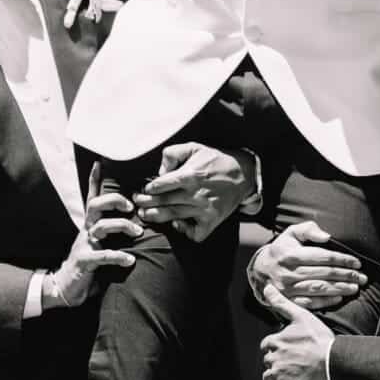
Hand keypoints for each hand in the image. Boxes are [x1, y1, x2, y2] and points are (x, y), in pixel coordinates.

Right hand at [45, 161, 139, 307]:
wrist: (65, 289)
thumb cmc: (88, 264)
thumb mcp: (100, 245)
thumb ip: (112, 234)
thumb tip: (137, 225)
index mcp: (90, 225)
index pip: (92, 198)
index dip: (94, 180)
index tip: (99, 163)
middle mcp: (86, 230)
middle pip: (96, 205)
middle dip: (115, 200)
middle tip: (131, 205)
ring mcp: (84, 245)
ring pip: (102, 226)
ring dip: (123, 225)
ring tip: (138, 232)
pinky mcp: (84, 261)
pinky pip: (103, 255)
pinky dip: (118, 256)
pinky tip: (130, 259)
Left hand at [132, 142, 256, 241]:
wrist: (243, 173)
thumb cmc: (215, 160)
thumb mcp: (194, 147)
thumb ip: (173, 153)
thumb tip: (160, 171)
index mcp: (190, 174)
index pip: (162, 185)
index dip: (149, 188)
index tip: (143, 189)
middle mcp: (196, 193)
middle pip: (164, 201)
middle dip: (146, 203)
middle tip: (137, 203)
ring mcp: (204, 209)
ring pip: (174, 216)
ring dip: (156, 216)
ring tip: (145, 215)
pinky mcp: (212, 220)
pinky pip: (195, 232)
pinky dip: (185, 231)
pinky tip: (177, 224)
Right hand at [250, 222, 365, 310]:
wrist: (261, 270)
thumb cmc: (282, 249)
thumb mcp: (291, 233)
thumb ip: (308, 230)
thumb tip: (327, 237)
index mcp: (291, 254)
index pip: (322, 257)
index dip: (341, 260)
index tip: (357, 262)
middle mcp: (289, 271)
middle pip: (323, 274)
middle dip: (346, 275)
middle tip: (362, 277)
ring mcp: (288, 288)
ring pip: (318, 288)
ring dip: (339, 288)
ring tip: (355, 288)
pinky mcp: (288, 300)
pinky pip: (310, 302)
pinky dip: (326, 301)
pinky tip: (339, 298)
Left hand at [260, 284, 333, 379]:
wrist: (333, 363)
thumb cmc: (319, 340)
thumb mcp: (301, 316)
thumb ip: (282, 303)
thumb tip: (267, 288)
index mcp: (276, 341)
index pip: (267, 345)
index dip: (277, 347)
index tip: (288, 349)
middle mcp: (273, 359)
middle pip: (268, 362)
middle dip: (277, 362)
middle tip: (294, 363)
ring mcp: (278, 376)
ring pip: (269, 379)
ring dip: (277, 378)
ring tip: (293, 375)